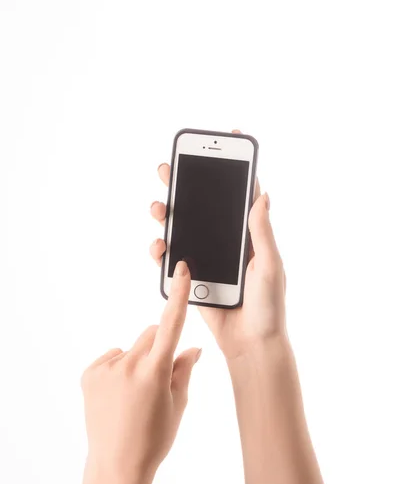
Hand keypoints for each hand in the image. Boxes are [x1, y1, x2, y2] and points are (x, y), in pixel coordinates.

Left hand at [81, 260, 200, 483]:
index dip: (178, 296)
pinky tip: (119, 392)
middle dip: (160, 345)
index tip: (181, 270)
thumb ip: (184, 369)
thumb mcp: (178, 405)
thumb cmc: (154, 439)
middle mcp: (128, 365)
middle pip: (151, 333)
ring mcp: (106, 369)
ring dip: (139, 358)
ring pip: (132, 347)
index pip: (171, 325)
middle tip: (159, 374)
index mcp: (155, 372)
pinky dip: (118, 366)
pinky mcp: (89, 374)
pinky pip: (111, 356)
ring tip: (136, 391)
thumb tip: (194, 348)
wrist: (117, 466)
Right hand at [149, 131, 286, 362]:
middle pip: (203, 205)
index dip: (238, 166)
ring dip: (168, 214)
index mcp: (250, 235)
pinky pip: (172, 259)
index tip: (232, 137)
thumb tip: (262, 193)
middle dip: (185, 184)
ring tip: (159, 206)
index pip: (242, 194)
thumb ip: (261, 232)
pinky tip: (159, 246)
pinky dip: (162, 251)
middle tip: (170, 167)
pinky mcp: (192, 277)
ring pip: (183, 228)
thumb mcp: (270, 266)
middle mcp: (227, 241)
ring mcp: (207, 258)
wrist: (251, 345)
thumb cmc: (269, 307)